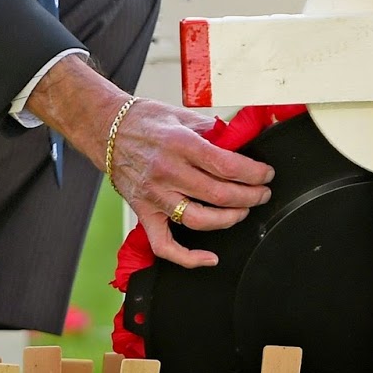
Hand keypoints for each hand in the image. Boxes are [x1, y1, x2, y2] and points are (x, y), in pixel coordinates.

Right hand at [106, 98, 275, 268]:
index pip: (226, 165)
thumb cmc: (144, 120)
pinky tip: (209, 258)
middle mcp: (167, 171)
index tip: (266, 175)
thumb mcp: (181, 114)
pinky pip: (165, 244)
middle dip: (250, 196)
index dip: (253, 173)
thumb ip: (211, 129)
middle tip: (262, 193)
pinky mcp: (144, 212)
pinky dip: (188, 258)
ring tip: (242, 211)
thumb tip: (240, 140)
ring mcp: (155, 195)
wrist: (107, 129)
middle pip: (219, 195)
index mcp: (180, 143)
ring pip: (200, 220)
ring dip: (229, 219)